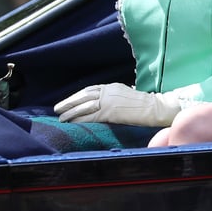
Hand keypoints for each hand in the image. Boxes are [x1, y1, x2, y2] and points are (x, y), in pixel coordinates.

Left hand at [53, 83, 181, 126]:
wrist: (154, 108)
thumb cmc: (145, 104)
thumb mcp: (128, 94)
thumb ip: (116, 96)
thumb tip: (108, 102)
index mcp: (112, 86)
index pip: (91, 89)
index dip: (77, 96)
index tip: (69, 101)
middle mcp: (108, 92)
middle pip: (84, 96)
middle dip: (69, 102)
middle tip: (57, 108)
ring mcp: (109, 102)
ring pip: (84, 106)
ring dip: (70, 112)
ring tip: (61, 118)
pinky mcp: (110, 112)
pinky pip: (91, 117)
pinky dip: (79, 120)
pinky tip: (72, 124)